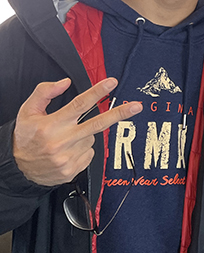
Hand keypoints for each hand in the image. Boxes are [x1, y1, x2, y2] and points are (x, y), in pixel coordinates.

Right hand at [13, 77, 142, 185]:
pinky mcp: (72, 170)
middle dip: (119, 114)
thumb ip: (44, 93)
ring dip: (84, 135)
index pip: (78, 104)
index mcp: (51, 124)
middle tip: (137, 106)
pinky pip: (89, 153)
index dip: (97, 93)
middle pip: (97, 124)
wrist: (17, 169)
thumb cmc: (25, 137)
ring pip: (91, 138)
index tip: (112, 83)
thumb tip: (65, 82)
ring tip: (66, 139)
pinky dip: (83, 149)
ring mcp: (68, 157)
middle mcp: (61, 141)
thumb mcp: (27, 112)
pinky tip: (67, 151)